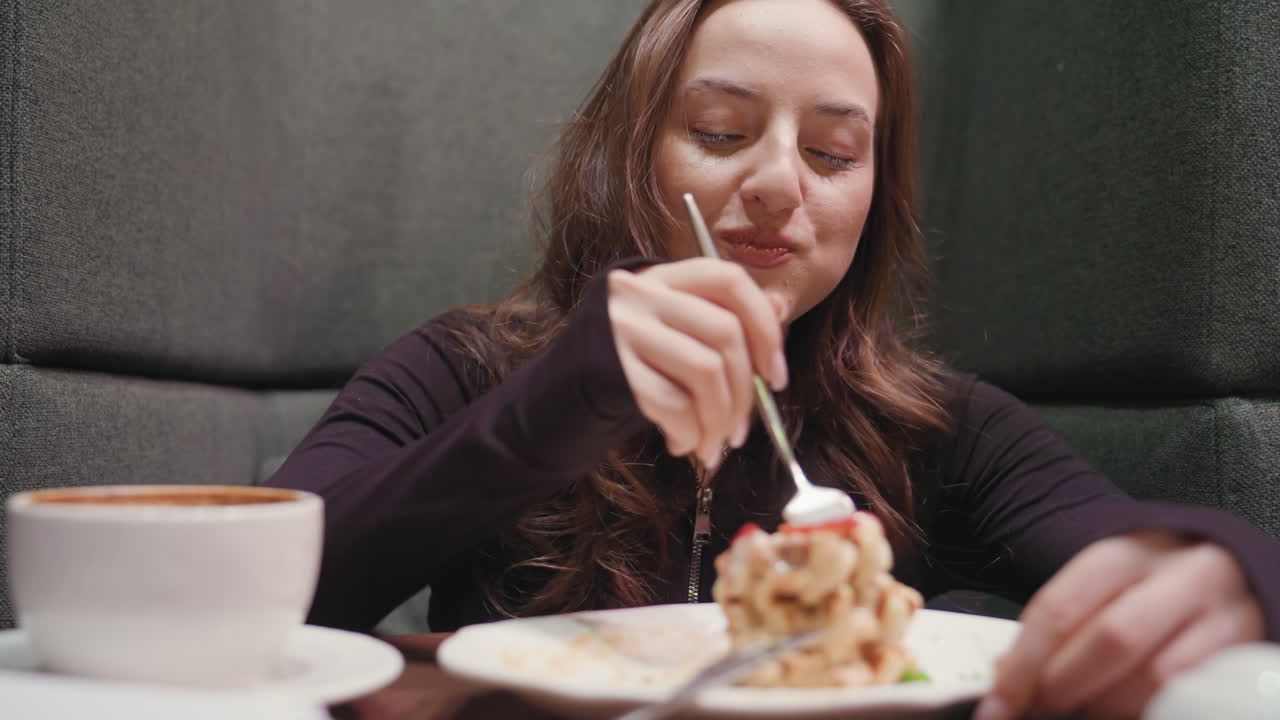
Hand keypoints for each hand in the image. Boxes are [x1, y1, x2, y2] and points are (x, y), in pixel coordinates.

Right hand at [608, 258, 787, 469]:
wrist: (553, 402)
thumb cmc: (626, 372)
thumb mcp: (672, 337)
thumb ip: (718, 322)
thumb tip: (780, 312)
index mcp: (662, 277)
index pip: (728, 279)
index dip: (764, 326)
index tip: (776, 376)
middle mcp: (640, 292)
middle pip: (724, 333)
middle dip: (746, 394)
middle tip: (742, 432)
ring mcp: (622, 327)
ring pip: (706, 371)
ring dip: (720, 420)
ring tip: (712, 447)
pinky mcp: (611, 368)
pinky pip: (673, 403)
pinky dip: (690, 434)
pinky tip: (683, 446)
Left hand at [975, 532, 1264, 719]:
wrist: (1229, 574)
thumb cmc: (1146, 586)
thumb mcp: (1100, 585)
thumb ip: (1058, 624)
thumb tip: (1007, 673)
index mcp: (1126, 552)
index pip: (1062, 606)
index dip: (1025, 662)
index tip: (1000, 699)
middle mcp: (1181, 575)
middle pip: (1111, 640)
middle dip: (1065, 686)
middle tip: (1040, 707)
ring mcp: (1224, 614)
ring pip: (1157, 678)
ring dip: (1107, 706)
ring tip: (1085, 706)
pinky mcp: (1248, 652)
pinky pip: (1190, 698)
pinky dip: (1146, 710)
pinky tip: (1123, 709)